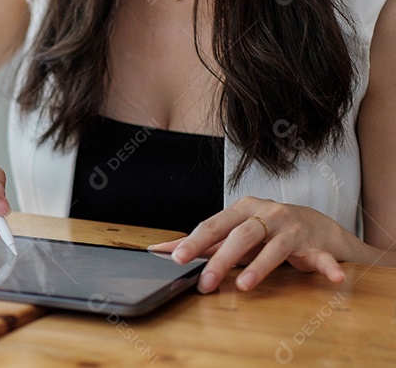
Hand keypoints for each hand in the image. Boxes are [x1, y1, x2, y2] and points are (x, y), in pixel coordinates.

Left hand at [149, 197, 355, 293]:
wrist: (316, 224)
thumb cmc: (265, 229)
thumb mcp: (234, 231)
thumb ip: (202, 242)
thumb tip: (160, 250)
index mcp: (242, 209)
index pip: (214, 225)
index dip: (195, 242)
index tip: (176, 258)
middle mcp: (267, 214)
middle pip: (240, 236)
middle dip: (220, 260)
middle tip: (204, 282)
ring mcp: (292, 228)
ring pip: (274, 247)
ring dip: (259, 267)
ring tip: (243, 285)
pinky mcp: (315, 244)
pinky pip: (321, 257)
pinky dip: (326, 266)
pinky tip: (334, 277)